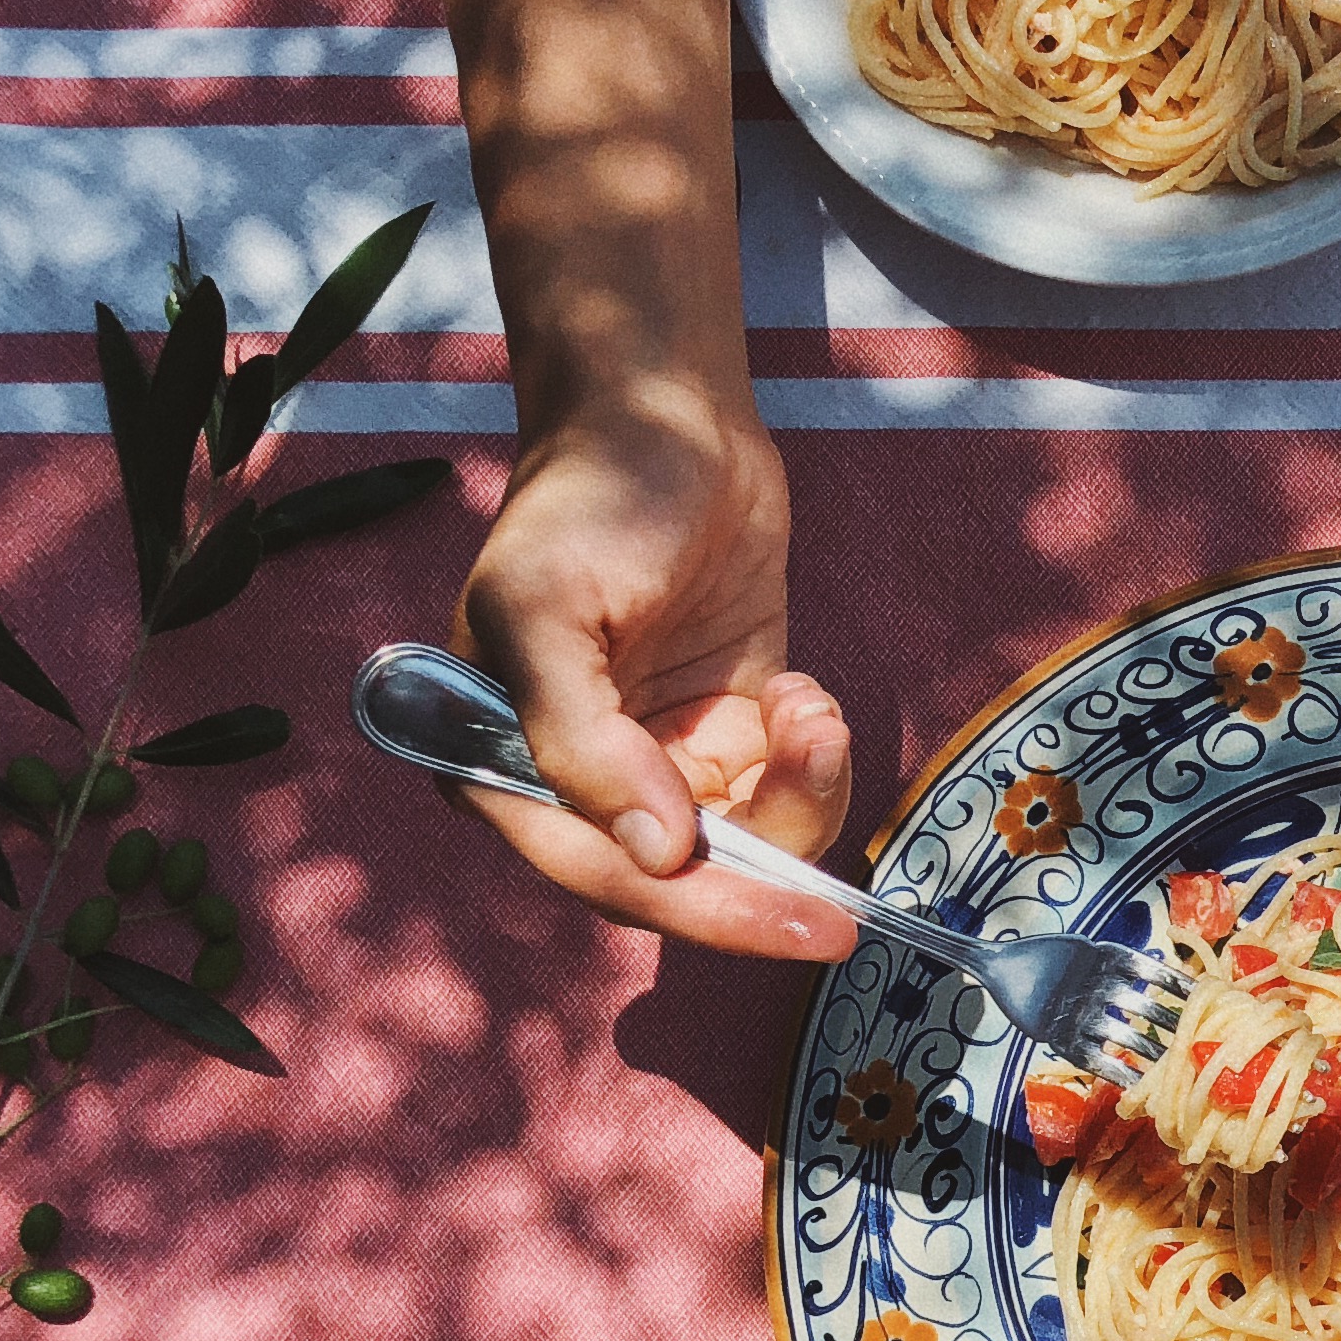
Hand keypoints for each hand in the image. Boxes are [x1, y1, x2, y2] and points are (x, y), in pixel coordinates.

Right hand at [452, 382, 855, 957]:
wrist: (664, 414)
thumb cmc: (589, 499)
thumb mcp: (550, 609)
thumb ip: (582, 742)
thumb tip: (653, 852)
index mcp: (501, 763)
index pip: (602, 871)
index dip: (697, 909)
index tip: (787, 927)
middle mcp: (579, 776)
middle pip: (678, 878)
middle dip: (762, 885)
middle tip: (838, 916)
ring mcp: (659, 754)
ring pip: (742, 840)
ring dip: (796, 797)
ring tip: (809, 711)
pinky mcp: (727, 724)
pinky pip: (779, 786)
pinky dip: (810, 757)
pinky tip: (802, 692)